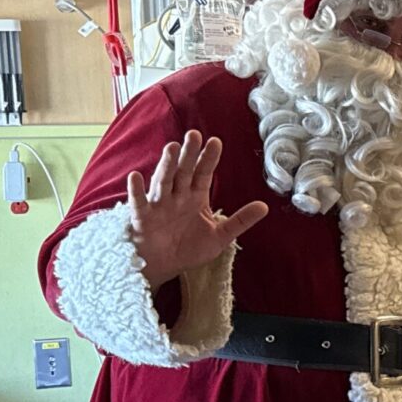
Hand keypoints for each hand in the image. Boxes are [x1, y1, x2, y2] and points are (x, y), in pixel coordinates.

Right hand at [128, 131, 268, 287]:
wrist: (164, 266)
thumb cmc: (189, 249)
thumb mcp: (220, 236)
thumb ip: (240, 221)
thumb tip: (265, 206)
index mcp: (195, 197)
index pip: (203, 173)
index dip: (209, 158)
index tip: (215, 141)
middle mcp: (177, 196)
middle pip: (183, 171)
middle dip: (189, 154)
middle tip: (194, 134)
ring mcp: (159, 204)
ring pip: (163, 181)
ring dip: (166, 164)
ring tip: (172, 147)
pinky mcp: (143, 217)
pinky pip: (139, 202)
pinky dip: (136, 190)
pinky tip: (136, 176)